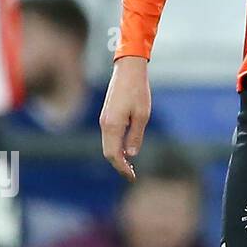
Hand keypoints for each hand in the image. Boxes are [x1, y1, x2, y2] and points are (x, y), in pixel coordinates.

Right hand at [99, 56, 151, 181]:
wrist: (128, 70)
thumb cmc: (138, 91)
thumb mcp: (142, 115)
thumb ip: (135, 136)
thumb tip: (131, 155)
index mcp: (112, 126)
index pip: (113, 155)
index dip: (122, 168)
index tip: (132, 177)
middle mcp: (104, 124)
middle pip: (108, 152)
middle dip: (119, 165)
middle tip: (132, 175)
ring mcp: (104, 120)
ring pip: (107, 145)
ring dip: (117, 156)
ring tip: (131, 166)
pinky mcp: (107, 115)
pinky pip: (109, 136)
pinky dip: (116, 146)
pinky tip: (126, 149)